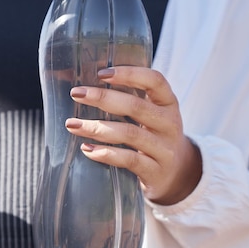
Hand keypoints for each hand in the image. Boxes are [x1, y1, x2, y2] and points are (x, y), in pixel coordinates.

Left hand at [64, 66, 201, 205]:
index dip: (130, 74)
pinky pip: (129, 160)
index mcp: (168, 103)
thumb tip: (83, 87)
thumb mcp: (149, 114)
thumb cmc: (152, 135)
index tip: (101, 73)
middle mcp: (170, 123)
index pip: (154, 81)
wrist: (176, 174)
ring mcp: (164, 149)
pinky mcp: (155, 171)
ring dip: (97, 128)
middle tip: (76, 94)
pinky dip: (106, 153)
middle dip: (103, 98)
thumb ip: (126, 99)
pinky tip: (87, 149)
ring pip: (130, 134)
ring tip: (72, 125)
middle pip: (137, 106)